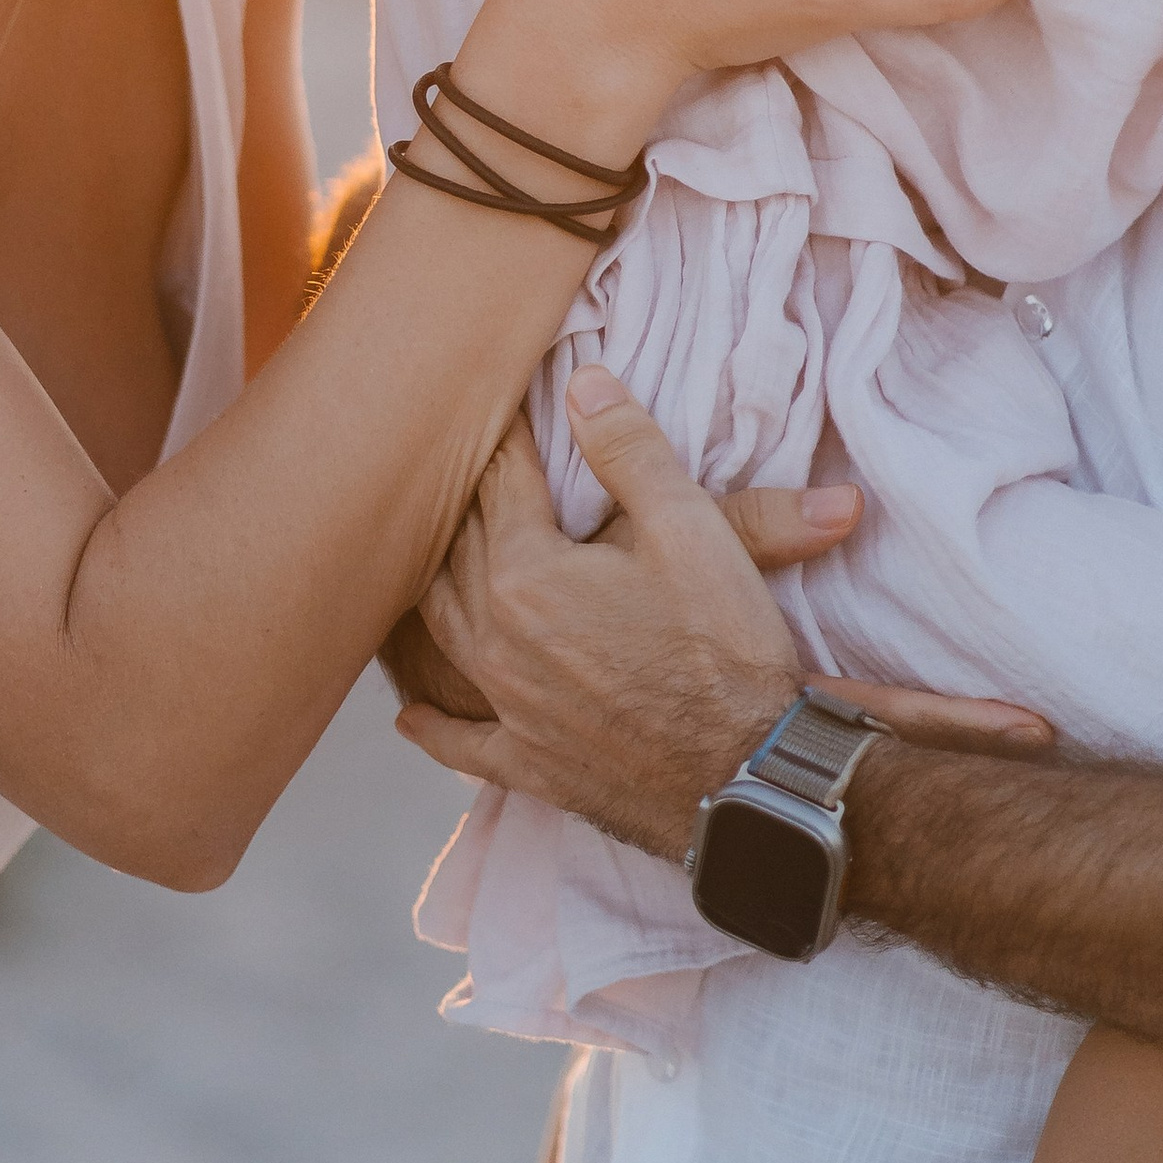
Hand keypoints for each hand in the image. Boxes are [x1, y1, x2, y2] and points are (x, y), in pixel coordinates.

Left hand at [393, 376, 1054, 852]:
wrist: (750, 780)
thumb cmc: (727, 650)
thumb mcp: (691, 530)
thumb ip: (630, 451)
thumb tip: (582, 382)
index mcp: (526, 573)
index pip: (502, 483)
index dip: (507, 437)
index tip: (503, 400)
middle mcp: (495, 640)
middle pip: (460, 550)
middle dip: (465, 499)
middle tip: (467, 462)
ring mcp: (505, 707)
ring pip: (443, 632)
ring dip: (436, 586)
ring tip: (433, 553)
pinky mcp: (528, 764)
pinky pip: (459, 742)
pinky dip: (433, 726)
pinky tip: (411, 716)